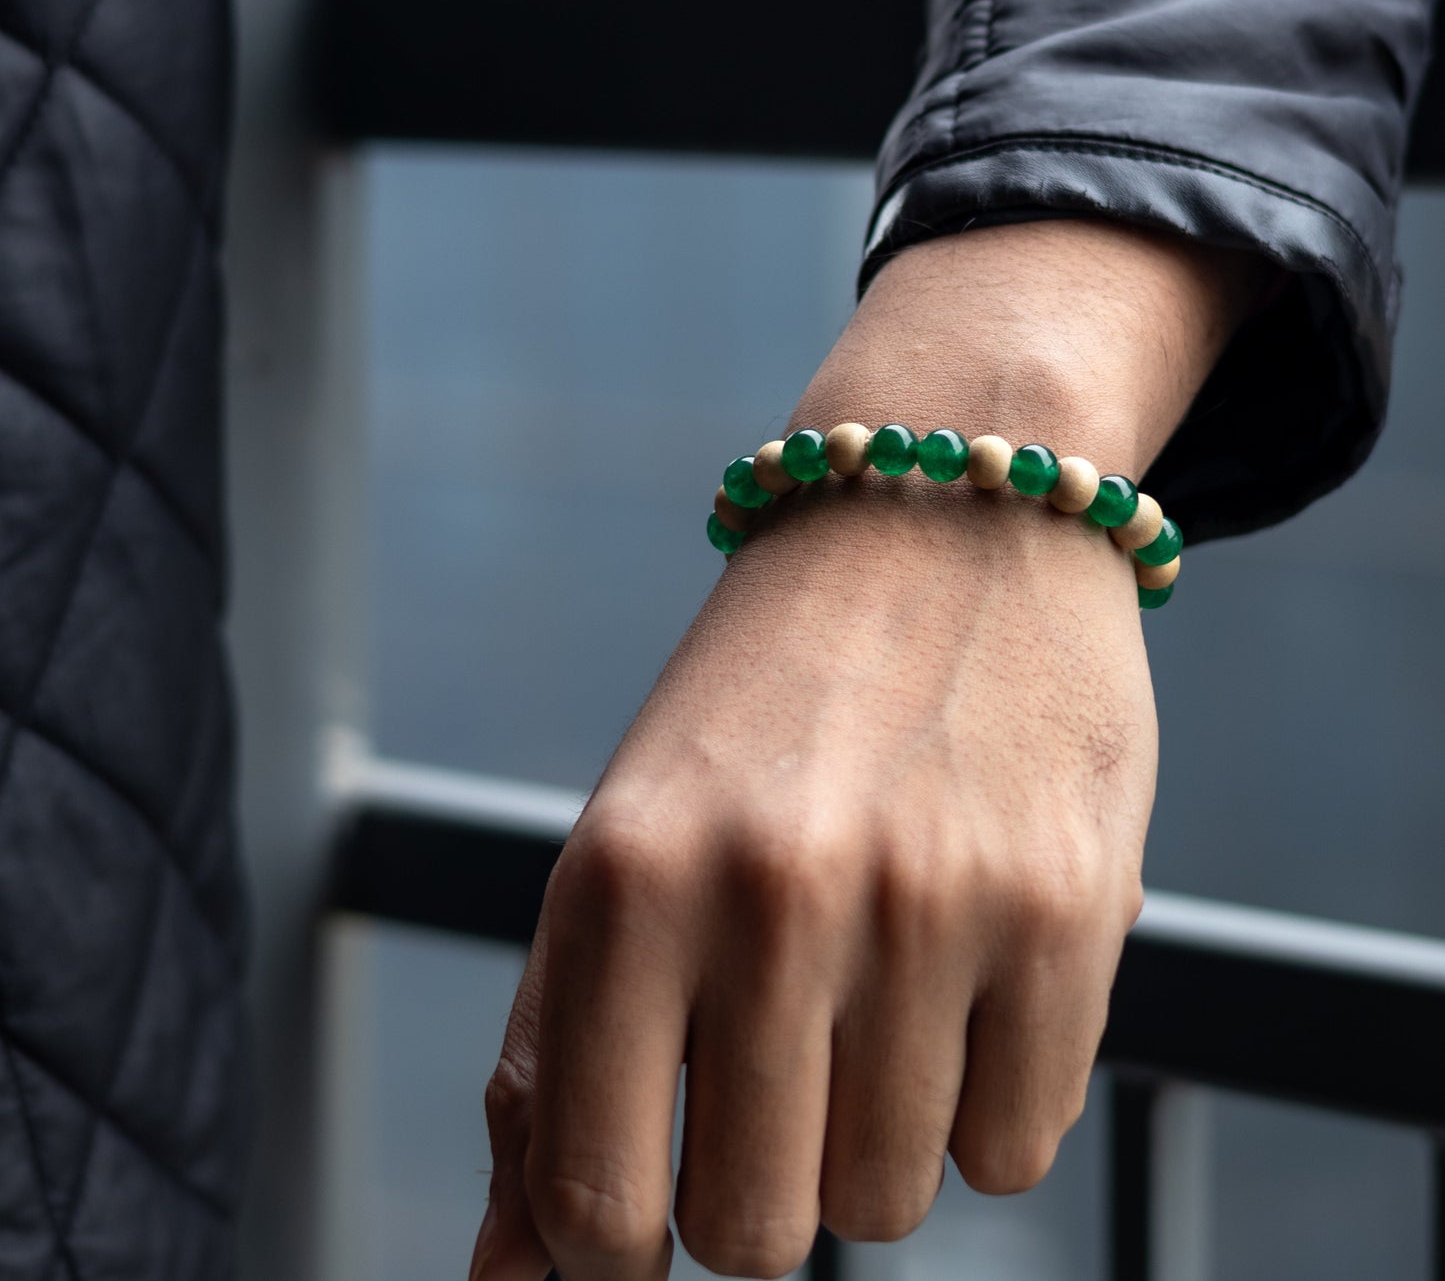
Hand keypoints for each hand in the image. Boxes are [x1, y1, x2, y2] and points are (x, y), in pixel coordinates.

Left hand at [469, 221, 1268, 1279]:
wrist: (935, 515)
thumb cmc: (764, 710)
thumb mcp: (626, 844)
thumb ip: (556, 1054)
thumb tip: (502, 1275)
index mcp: (622, 879)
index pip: (590, 1209)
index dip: (616, 1246)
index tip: (657, 1202)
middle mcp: (768, 895)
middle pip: (754, 1235)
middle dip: (762, 1186)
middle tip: (785, 1068)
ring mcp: (927, 904)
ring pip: (892, 1203)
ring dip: (878, 1132)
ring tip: (883, 987)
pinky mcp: (1066, 910)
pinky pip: (1018, 1147)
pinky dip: (986, 1096)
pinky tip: (969, 973)